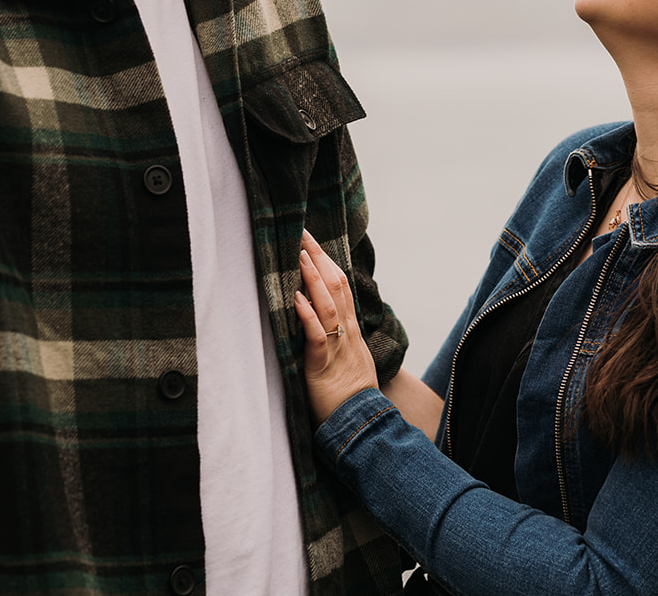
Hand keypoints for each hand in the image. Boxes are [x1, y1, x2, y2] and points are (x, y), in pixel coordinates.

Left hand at [294, 230, 378, 424]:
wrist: (361, 421)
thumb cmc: (351, 393)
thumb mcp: (348, 356)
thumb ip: (339, 335)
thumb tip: (323, 316)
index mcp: (351, 328)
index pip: (341, 286)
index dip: (327, 262)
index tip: (312, 242)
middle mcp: (347, 331)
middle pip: (336, 286)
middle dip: (318, 259)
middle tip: (303, 235)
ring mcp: (337, 346)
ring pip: (329, 305)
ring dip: (313, 279)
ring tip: (299, 256)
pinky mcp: (323, 364)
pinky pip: (317, 335)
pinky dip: (307, 315)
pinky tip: (296, 299)